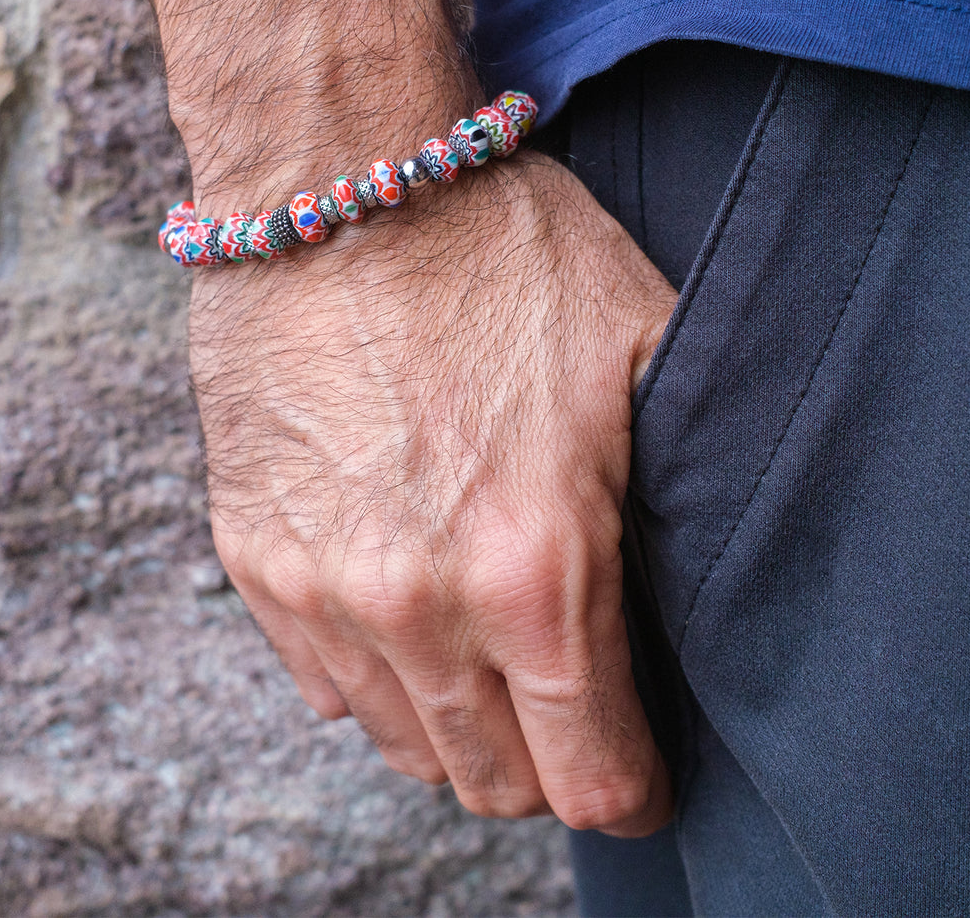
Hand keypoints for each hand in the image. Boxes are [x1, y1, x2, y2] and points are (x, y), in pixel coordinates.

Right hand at [189, 151, 678, 835]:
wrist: (338, 180)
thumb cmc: (504, 252)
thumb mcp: (647, 349)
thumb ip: (688, 488)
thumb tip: (715, 578)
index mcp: (538, 569)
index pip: (592, 778)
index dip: (633, 789)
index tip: (642, 771)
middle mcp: (420, 606)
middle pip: (495, 785)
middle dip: (548, 765)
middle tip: (572, 708)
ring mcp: (323, 589)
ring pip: (407, 748)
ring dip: (460, 728)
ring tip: (491, 659)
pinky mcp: (254, 559)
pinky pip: (324, 686)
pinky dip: (377, 676)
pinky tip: (408, 609)